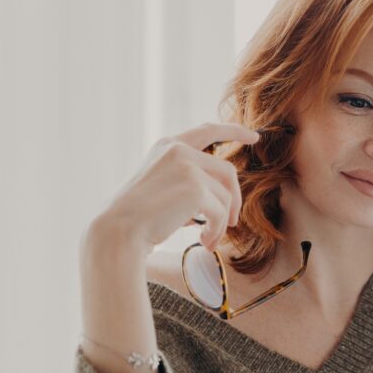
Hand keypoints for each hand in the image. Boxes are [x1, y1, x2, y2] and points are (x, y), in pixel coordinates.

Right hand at [96, 123, 259, 254]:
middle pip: (227, 172)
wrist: (119, 230)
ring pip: (226, 195)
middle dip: (234, 200)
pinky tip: (205, 241)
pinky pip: (221, 212)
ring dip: (222, 222)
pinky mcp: (195, 188)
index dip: (234, 131)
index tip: (253, 136)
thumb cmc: (139, 216)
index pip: (207, 131)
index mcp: (168, 146)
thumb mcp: (163, 185)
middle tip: (232, 223)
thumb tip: (225, 198)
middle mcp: (178, 150)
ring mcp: (187, 167)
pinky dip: (217, 230)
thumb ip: (190, 180)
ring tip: (210, 238)